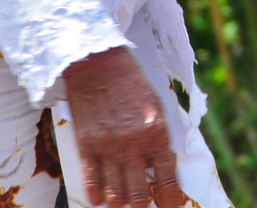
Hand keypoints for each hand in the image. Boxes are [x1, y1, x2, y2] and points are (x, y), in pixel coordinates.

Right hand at [63, 47, 182, 207]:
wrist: (98, 62)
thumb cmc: (130, 80)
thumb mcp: (156, 105)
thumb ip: (159, 135)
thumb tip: (160, 162)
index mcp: (157, 134)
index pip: (167, 179)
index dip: (169, 200)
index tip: (169, 207)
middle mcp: (134, 145)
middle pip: (139, 193)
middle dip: (142, 206)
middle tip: (142, 206)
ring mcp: (108, 147)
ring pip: (115, 193)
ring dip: (120, 203)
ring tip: (122, 204)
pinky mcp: (87, 144)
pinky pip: (91, 179)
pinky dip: (96, 193)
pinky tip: (98, 199)